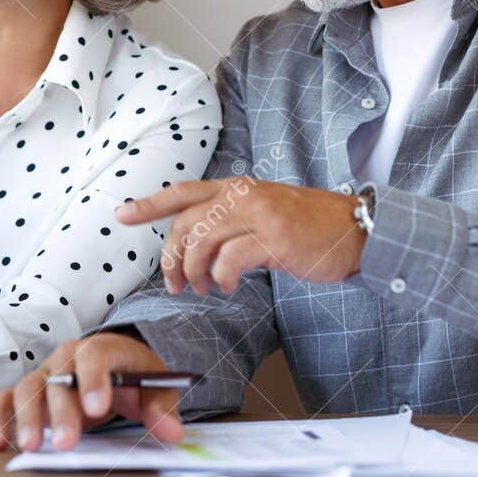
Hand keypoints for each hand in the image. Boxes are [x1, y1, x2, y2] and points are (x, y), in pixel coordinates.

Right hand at [0, 332, 182, 452]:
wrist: (115, 368)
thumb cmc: (135, 377)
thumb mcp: (157, 387)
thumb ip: (162, 408)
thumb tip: (171, 433)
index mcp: (101, 349)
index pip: (95, 357)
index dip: (94, 381)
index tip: (98, 409)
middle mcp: (66, 358)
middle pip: (57, 378)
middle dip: (60, 412)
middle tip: (65, 444)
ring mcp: (43, 373)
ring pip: (27, 389)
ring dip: (26, 418)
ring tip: (31, 448)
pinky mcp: (27, 392)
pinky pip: (5, 400)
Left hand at [115, 178, 365, 295]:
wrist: (355, 230)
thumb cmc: (309, 227)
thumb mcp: (263, 212)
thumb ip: (230, 220)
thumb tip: (194, 248)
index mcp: (236, 187)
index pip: (182, 191)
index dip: (149, 204)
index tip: (122, 215)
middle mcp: (243, 195)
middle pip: (184, 224)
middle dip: (172, 258)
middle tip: (176, 284)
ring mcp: (258, 214)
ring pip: (201, 242)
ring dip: (194, 272)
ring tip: (204, 289)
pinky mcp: (273, 238)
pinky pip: (229, 261)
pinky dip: (222, 279)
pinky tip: (228, 287)